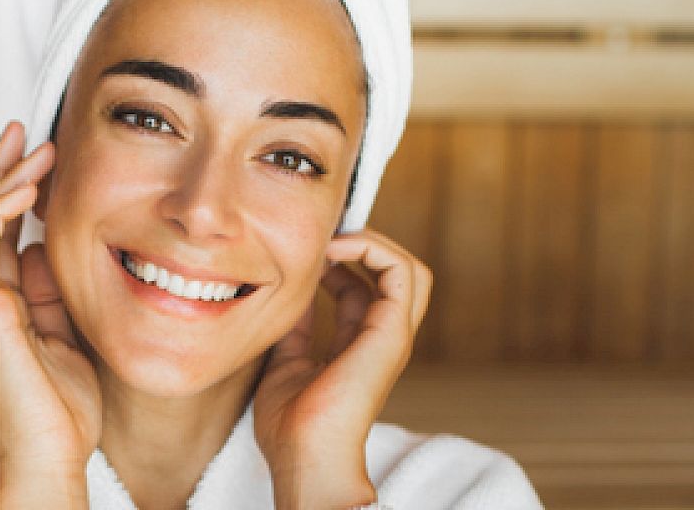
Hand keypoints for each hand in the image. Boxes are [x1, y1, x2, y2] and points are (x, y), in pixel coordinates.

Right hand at [0, 121, 99, 508]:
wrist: (48, 461)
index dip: (16, 189)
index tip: (42, 153)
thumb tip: (48, 250)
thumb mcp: (69, 336)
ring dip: (1, 179)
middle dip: (0, 169)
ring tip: (32, 146)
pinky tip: (25, 186)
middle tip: (24, 129)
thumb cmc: (63, 410)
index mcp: (4, 302)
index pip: (1, 231)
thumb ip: (55, 294)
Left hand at [253, 230, 430, 509]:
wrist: (303, 456)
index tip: (307, 249)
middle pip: (395, 273)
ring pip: (407, 267)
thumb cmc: (291, 424)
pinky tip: (332, 251)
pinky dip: (370, 248)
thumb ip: (296, 326)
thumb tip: (291, 291)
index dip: (339, 259)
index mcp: (360, 344)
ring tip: (331, 239)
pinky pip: (400, 271)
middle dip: (363, 243)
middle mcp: (383, 336)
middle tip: (324, 236)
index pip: (363, 287)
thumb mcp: (286, 358)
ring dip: (370, 241)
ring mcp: (392, 333)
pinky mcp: (392, 331)